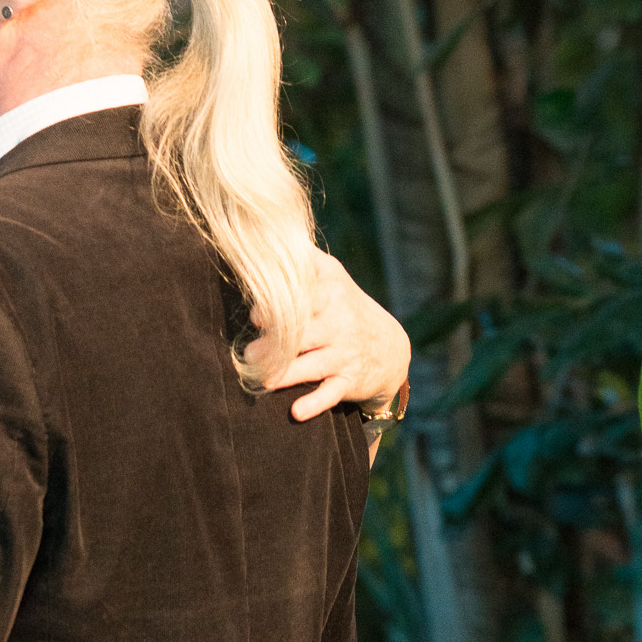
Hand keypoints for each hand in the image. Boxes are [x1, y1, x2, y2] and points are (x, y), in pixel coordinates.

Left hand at [253, 250, 410, 421]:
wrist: (390, 348)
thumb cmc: (345, 307)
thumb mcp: (332, 277)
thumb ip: (304, 258)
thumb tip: (269, 229)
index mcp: (331, 295)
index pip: (304, 299)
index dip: (279, 308)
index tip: (257, 317)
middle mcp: (338, 324)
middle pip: (304, 333)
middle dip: (277, 344)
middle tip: (251, 353)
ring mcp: (344, 354)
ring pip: (314, 364)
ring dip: (288, 373)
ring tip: (263, 379)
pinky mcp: (349, 381)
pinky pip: (331, 393)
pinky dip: (315, 403)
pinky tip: (296, 412)